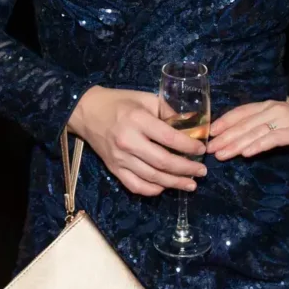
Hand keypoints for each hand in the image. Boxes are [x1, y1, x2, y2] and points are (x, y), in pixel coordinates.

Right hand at [66, 86, 206, 196]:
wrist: (86, 111)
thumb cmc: (119, 102)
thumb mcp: (145, 98)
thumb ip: (167, 111)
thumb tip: (191, 125)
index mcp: (138, 120)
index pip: (169, 138)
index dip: (189, 146)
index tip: (202, 150)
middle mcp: (128, 141)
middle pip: (163, 162)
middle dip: (186, 169)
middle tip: (201, 172)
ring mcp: (120, 158)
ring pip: (152, 177)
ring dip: (174, 183)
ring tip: (191, 184)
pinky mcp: (113, 169)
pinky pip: (135, 185)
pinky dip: (153, 190)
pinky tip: (165, 187)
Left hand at [207, 100, 288, 160]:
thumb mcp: (280, 122)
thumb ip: (263, 126)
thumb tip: (239, 137)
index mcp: (268, 105)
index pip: (241, 112)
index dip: (224, 122)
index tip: (209, 133)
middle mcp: (274, 109)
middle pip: (244, 123)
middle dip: (225, 136)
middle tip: (209, 149)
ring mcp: (285, 119)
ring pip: (255, 131)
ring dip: (236, 143)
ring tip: (222, 154)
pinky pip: (273, 139)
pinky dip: (258, 145)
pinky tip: (246, 154)